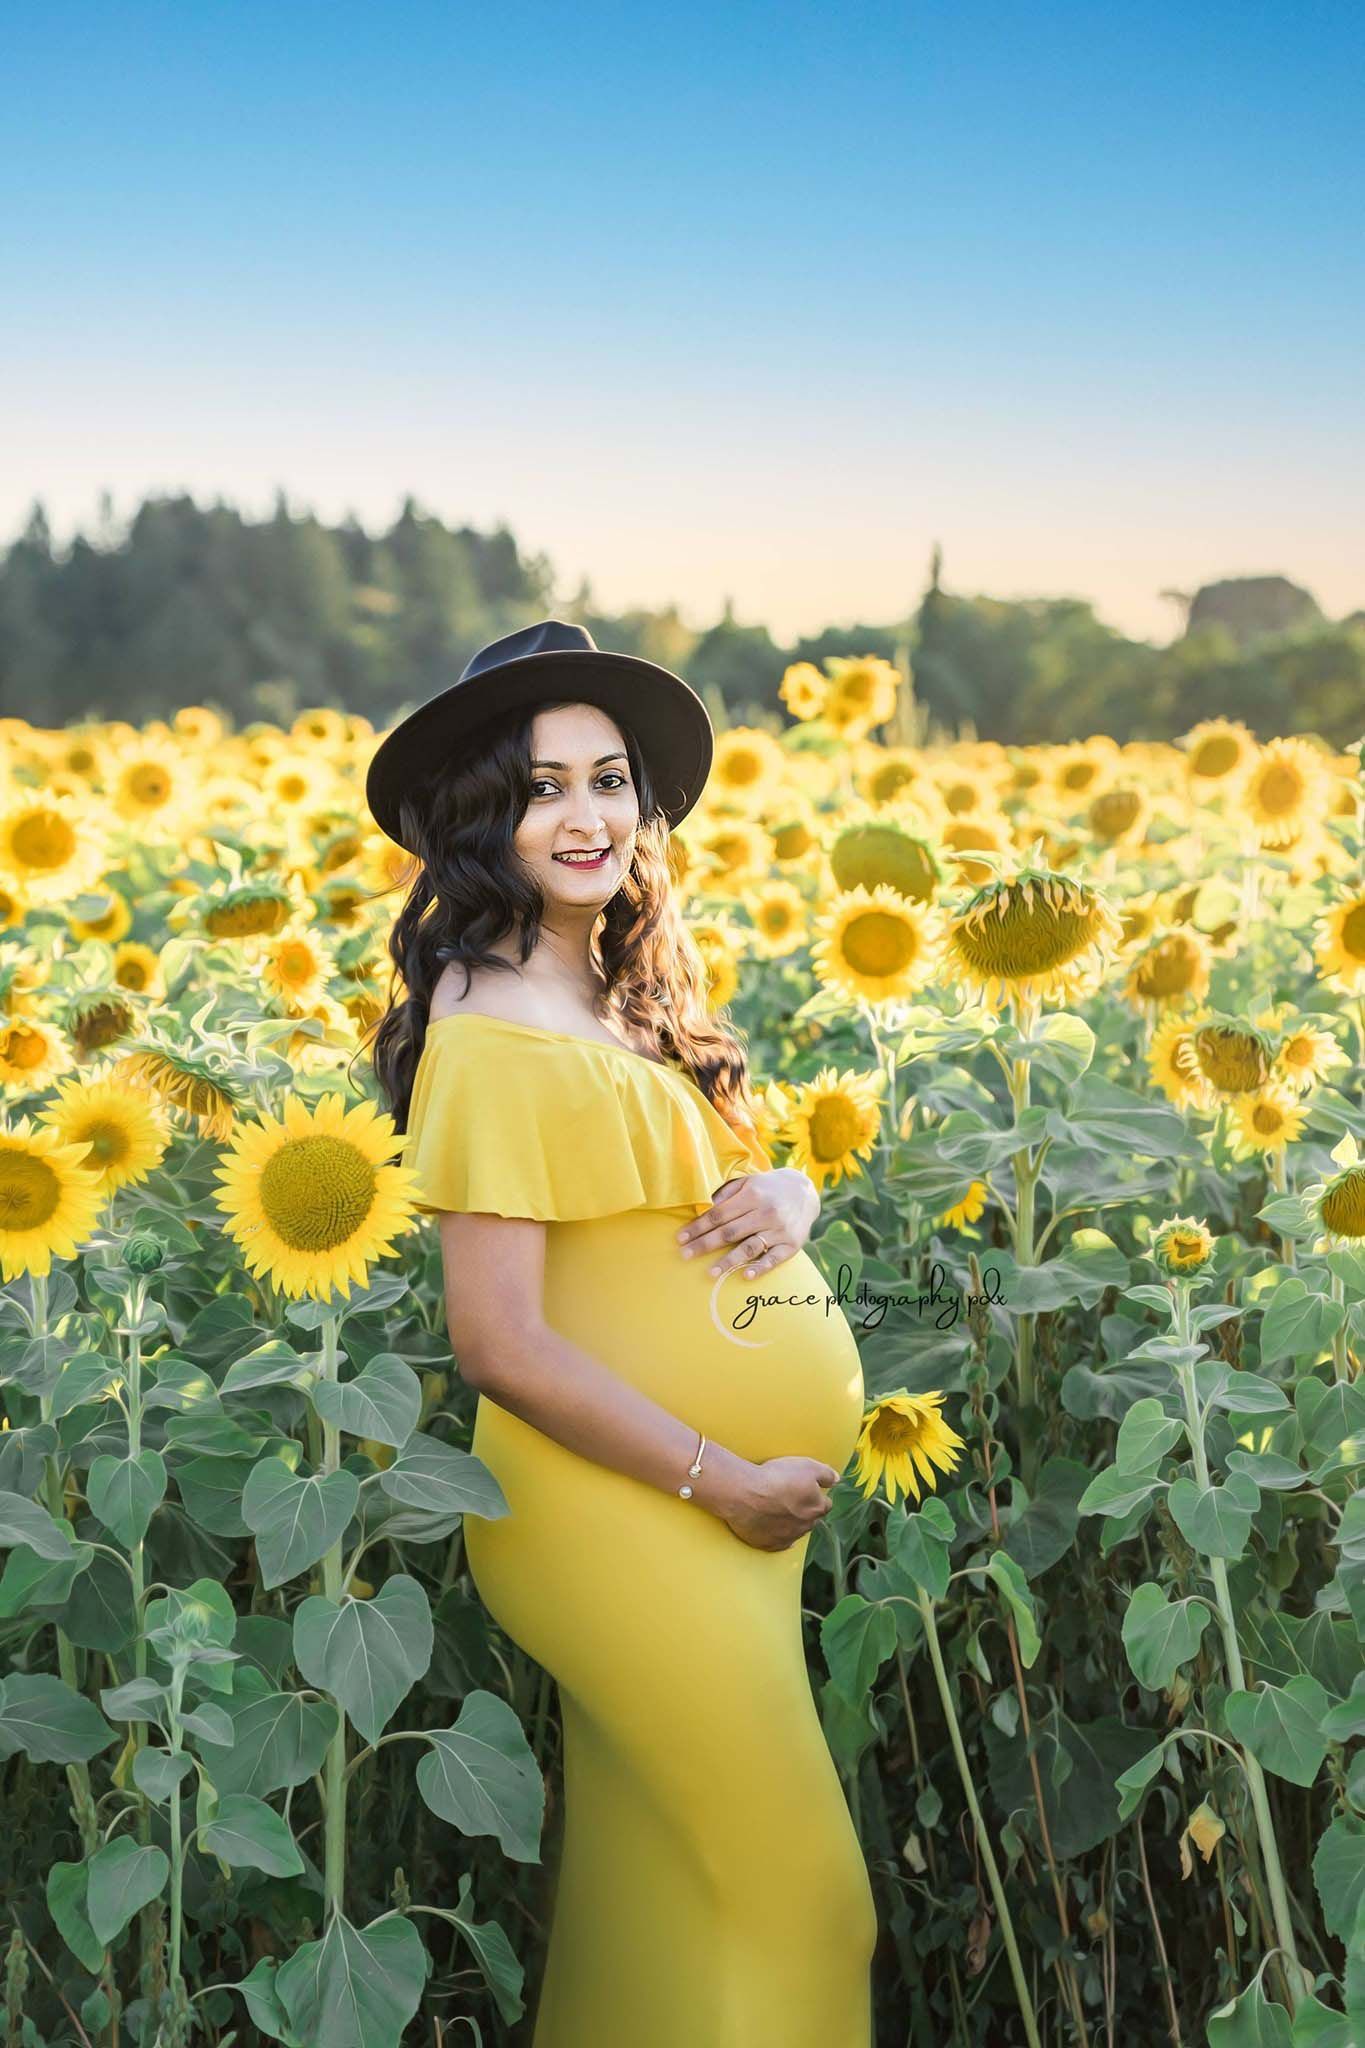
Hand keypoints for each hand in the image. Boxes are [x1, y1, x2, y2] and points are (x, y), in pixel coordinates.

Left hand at [676, 1168, 819, 1279]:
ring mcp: (779, 1230)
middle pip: (730, 1232)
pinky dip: (760, 1268)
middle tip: (684, 1255)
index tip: (680, 1238)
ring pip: (749, 1247)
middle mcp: (766, 1213)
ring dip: (728, 1261)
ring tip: (710, 1272)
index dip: (698, 1226)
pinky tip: (745, 1275)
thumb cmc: (768, 1188)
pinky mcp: (791, 1245)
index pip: (719, 1214)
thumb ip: (725, 1193)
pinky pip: (774, 1259)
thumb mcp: (748, 1182)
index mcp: (752, 1196)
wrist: (805, 1191)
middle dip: (705, 1244)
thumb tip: (701, 1206)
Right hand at [717, 1454, 840, 1551]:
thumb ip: (826, 1474)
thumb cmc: (776, 1478)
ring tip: (779, 1509)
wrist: (745, 1494)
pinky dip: (779, 1536)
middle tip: (792, 1497)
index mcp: (817, 1508)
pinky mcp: (769, 1544)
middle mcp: (805, 1527)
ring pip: (796, 1531)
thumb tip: (837, 1480)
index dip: (818, 1495)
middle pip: (811, 1519)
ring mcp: (787, 1537)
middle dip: (805, 1511)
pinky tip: (774, 1528)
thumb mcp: (807, 1466)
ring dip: (792, 1523)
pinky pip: (779, 1543)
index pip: (826, 1504)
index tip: (808, 1489)